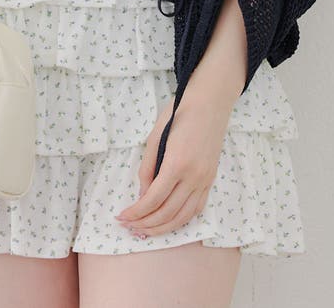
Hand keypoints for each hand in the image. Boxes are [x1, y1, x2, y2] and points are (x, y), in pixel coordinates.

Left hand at [115, 88, 233, 238]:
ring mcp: (205, 180)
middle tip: (129, 227)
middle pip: (167, 213)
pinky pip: (197, 208)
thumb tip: (142, 195)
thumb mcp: (155, 136)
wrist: (210, 103)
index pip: (153, 199)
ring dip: (163, 228)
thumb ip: (147, 167)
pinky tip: (168, 221)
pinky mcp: (210, 179)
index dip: (136, 212)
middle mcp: (193, 177)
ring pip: (183, 217)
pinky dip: (181, 220)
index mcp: (177, 164)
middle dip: (146, 224)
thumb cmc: (179, 113)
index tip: (122, 217)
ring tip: (145, 230)